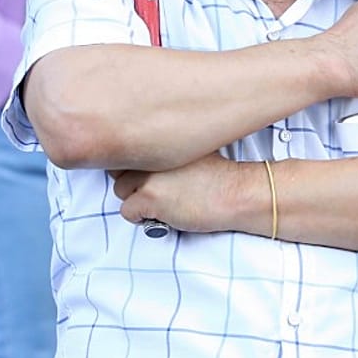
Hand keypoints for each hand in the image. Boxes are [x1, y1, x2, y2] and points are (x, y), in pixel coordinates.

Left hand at [113, 153, 250, 233]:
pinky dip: (142, 217)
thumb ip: (167, 151)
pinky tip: (164, 213)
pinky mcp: (149, 199)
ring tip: (164, 202)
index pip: (127, 149)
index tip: (147, 174)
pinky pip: (127, 212)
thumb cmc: (221, 177)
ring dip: (137, 199)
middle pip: (119, 170)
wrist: (238, 194)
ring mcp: (147, 176)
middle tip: (157, 190)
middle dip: (133, 182)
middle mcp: (150, 154)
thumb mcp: (192, 151)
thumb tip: (145, 159)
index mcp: (161, 139)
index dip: (134, 165)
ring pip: (121, 191)